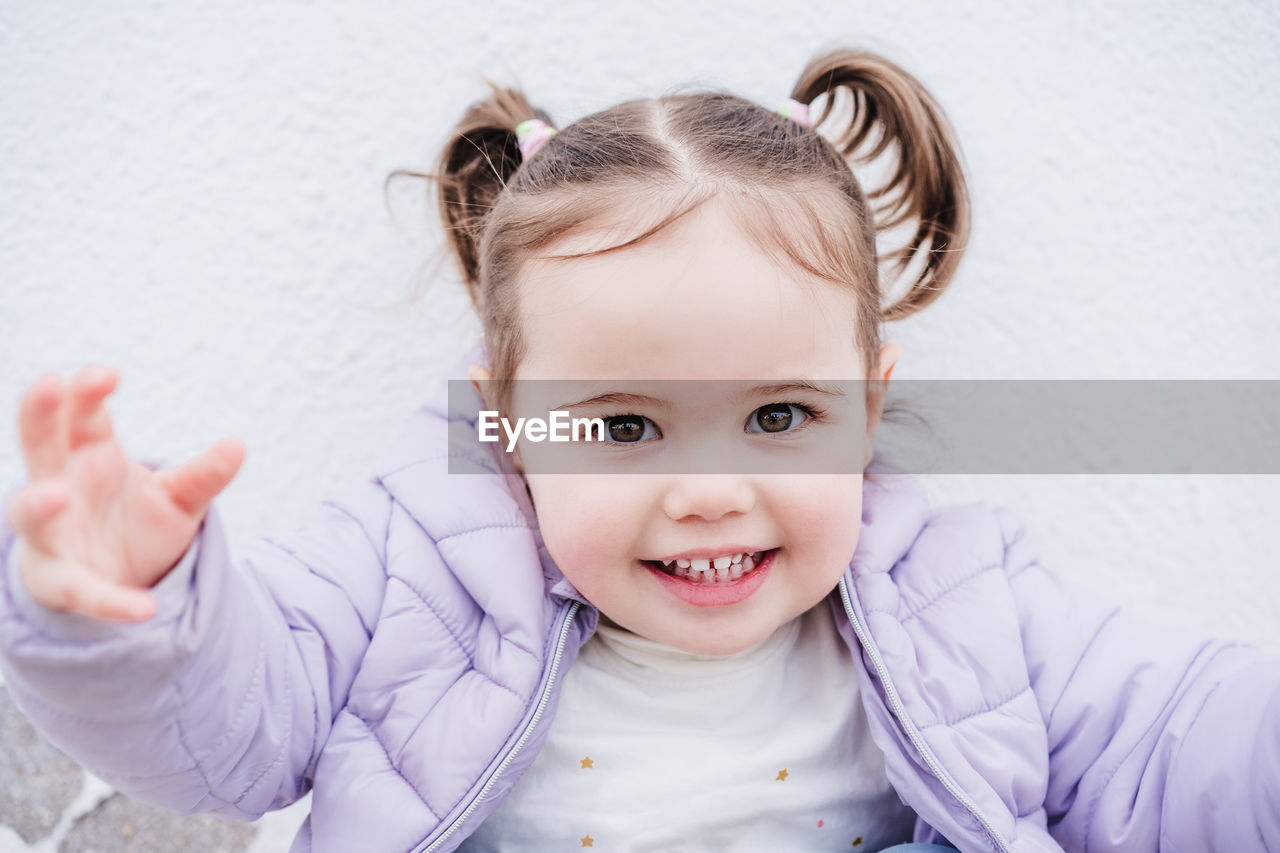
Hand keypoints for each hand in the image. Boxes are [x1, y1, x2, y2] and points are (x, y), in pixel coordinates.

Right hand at [5, 365, 244, 621]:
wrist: (119, 578)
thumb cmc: (136, 523)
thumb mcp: (179, 498)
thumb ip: (204, 476)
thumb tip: (239, 444)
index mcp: (91, 455)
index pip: (83, 416)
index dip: (87, 392)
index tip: (106, 374)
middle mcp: (62, 485)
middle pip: (41, 444)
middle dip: (40, 415)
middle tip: (48, 384)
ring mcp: (52, 533)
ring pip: (30, 513)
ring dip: (39, 504)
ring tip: (56, 496)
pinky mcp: (60, 581)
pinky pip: (80, 591)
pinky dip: (109, 600)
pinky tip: (142, 610)